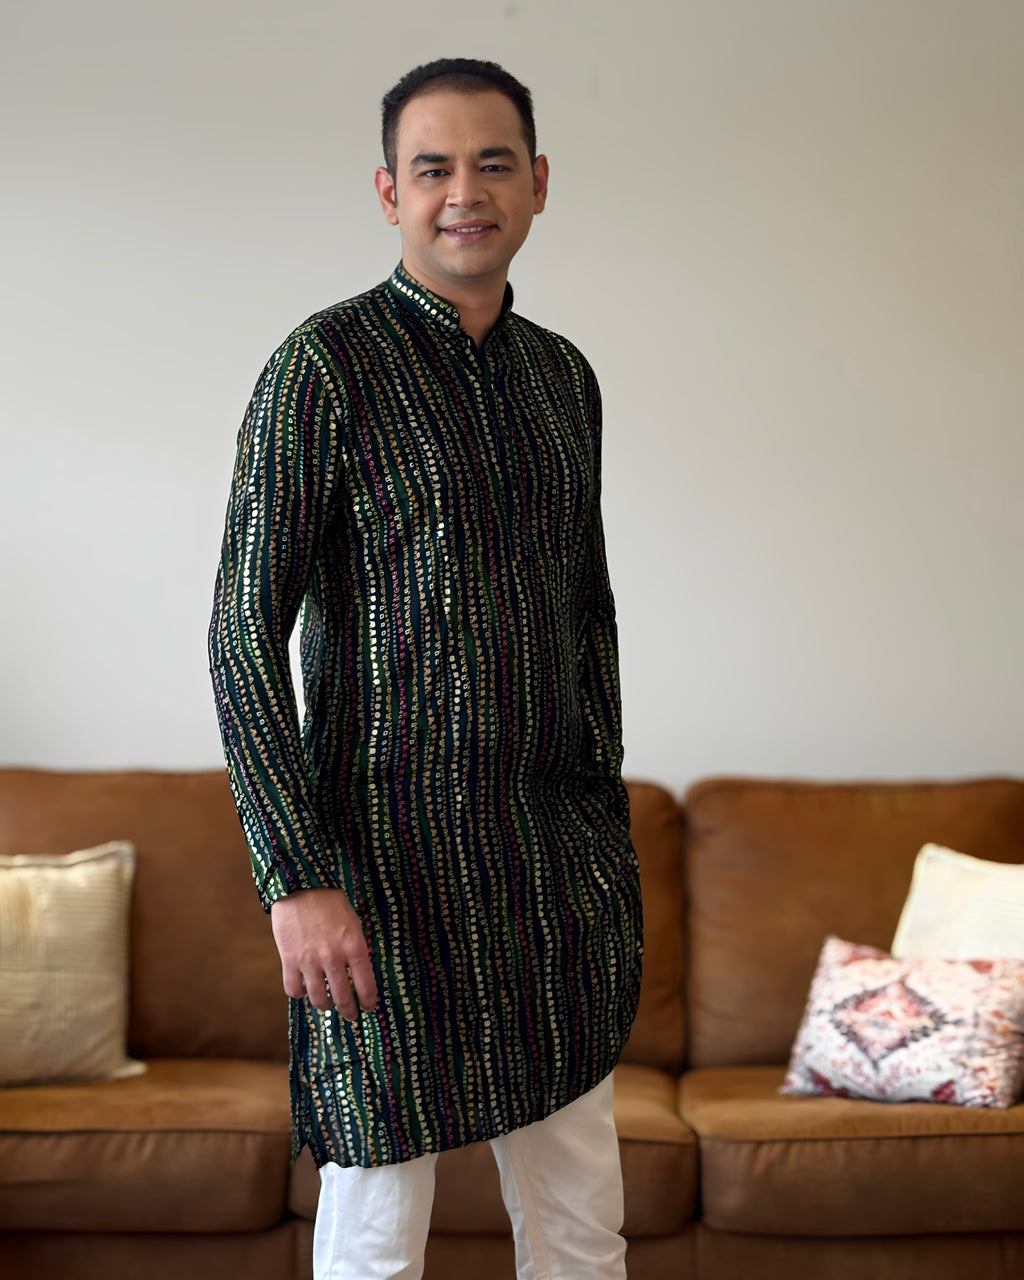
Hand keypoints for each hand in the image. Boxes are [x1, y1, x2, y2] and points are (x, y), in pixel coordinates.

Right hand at [270, 888, 377, 1021]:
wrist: (301, 885)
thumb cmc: (331, 902)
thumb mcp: (353, 923)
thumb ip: (355, 949)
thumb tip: (356, 974)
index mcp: (354, 946)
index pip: (366, 985)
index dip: (368, 1000)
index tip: (368, 1007)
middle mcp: (333, 958)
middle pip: (343, 998)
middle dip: (349, 1011)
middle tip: (350, 1015)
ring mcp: (309, 961)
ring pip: (318, 999)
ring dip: (325, 1005)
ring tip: (327, 1002)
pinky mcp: (289, 960)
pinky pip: (293, 990)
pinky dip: (299, 993)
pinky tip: (304, 988)